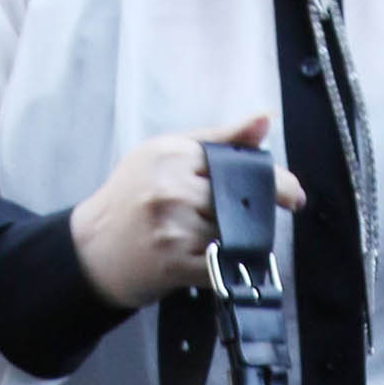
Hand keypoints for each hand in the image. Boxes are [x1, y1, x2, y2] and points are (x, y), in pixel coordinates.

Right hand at [69, 113, 304, 309]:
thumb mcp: (166, 154)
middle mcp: (171, 187)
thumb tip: (265, 119)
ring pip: (234, 234)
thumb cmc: (130, 198)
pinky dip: (226, 265)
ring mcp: (173, 226)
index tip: (293, 194)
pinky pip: (222, 264)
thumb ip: (218, 139)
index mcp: (171, 154)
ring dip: (240, 241)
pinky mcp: (175, 263)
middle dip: (260, 213)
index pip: (238, 163)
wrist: (90, 250)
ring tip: (216, 239)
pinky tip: (210, 260)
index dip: (274, 181)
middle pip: (240, 200)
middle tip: (264, 221)